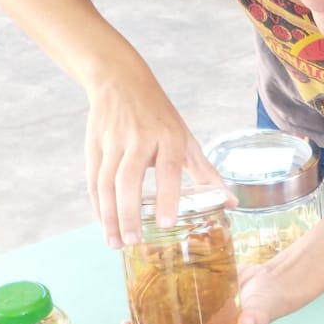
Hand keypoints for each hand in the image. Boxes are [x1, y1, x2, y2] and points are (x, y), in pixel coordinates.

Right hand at [85, 70, 230, 246]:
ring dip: (109, 215)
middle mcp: (139, 138)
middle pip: (129, 178)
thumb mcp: (185, 138)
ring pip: (106, 182)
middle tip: (134, 242)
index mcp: (168, 135)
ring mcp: (113, 141)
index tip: (167, 222)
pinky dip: (97, 205)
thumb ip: (205, 172)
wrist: (119, 79)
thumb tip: (231, 203)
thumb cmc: (158, 115)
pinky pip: (93, 180)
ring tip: (116, 243)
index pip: (167, 168)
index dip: (167, 196)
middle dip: (129, 213)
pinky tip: (104, 225)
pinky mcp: (93, 144)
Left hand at [119, 259, 294, 323]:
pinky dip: (154, 295)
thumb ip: (255, 319)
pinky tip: (142, 284)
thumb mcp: (262, 311)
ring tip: (128, 313)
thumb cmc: (267, 302)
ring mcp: (194, 319)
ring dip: (143, 322)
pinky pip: (169, 302)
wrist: (270, 280)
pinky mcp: (193, 300)